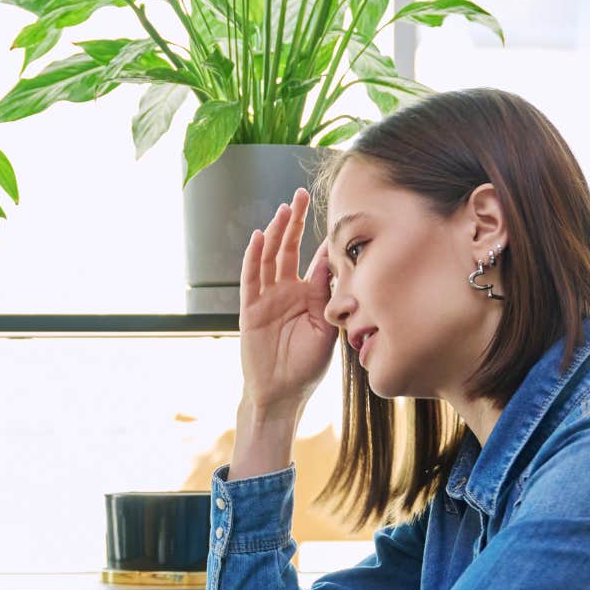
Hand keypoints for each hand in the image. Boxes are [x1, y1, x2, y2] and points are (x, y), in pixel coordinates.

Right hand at [239, 187, 337, 416]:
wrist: (283, 395)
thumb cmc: (307, 367)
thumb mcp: (327, 329)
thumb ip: (331, 298)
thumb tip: (339, 267)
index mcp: (309, 296)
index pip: (317, 261)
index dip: (325, 240)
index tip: (338, 216)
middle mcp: (287, 292)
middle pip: (289, 248)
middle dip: (295, 222)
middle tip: (301, 194)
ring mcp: (267, 298)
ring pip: (270, 257)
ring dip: (275, 232)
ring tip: (283, 208)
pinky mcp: (250, 309)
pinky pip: (251, 278)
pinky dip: (253, 257)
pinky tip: (258, 237)